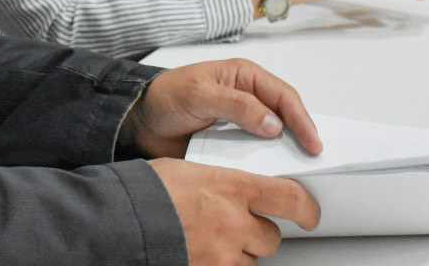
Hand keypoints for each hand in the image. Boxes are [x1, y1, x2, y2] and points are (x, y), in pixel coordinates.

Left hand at [125, 58, 321, 159]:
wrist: (139, 122)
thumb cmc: (165, 96)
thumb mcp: (199, 94)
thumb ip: (236, 105)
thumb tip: (272, 122)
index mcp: (245, 76)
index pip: (283, 96)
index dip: (302, 119)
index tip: (312, 143)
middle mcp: (248, 99)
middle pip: (285, 118)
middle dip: (301, 137)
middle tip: (314, 161)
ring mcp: (241, 124)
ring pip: (272, 140)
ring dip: (283, 155)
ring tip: (299, 174)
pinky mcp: (231, 146)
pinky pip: (254, 157)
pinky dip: (263, 167)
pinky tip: (269, 179)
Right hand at [149, 158, 318, 264]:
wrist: (119, 222)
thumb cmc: (146, 193)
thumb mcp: (189, 172)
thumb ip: (219, 183)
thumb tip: (231, 190)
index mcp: (230, 188)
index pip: (288, 198)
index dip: (306, 209)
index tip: (309, 213)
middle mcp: (233, 223)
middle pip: (270, 236)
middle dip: (258, 234)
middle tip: (237, 227)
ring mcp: (223, 255)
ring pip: (251, 260)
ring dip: (239, 253)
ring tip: (211, 241)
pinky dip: (221, 265)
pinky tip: (203, 254)